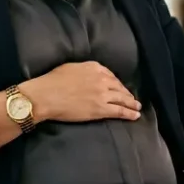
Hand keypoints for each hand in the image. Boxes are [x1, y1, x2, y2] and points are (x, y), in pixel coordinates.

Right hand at [22, 61, 140, 122]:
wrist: (46, 95)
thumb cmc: (52, 81)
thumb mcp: (70, 67)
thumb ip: (83, 70)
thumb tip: (86, 75)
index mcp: (94, 68)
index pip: (110, 75)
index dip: (117, 83)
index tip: (119, 87)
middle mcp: (102, 79)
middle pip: (119, 86)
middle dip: (126, 93)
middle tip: (132, 98)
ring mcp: (103, 94)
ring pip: (122, 99)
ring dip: (132, 103)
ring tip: (137, 107)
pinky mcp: (101, 109)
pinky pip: (120, 111)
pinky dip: (129, 113)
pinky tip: (135, 115)